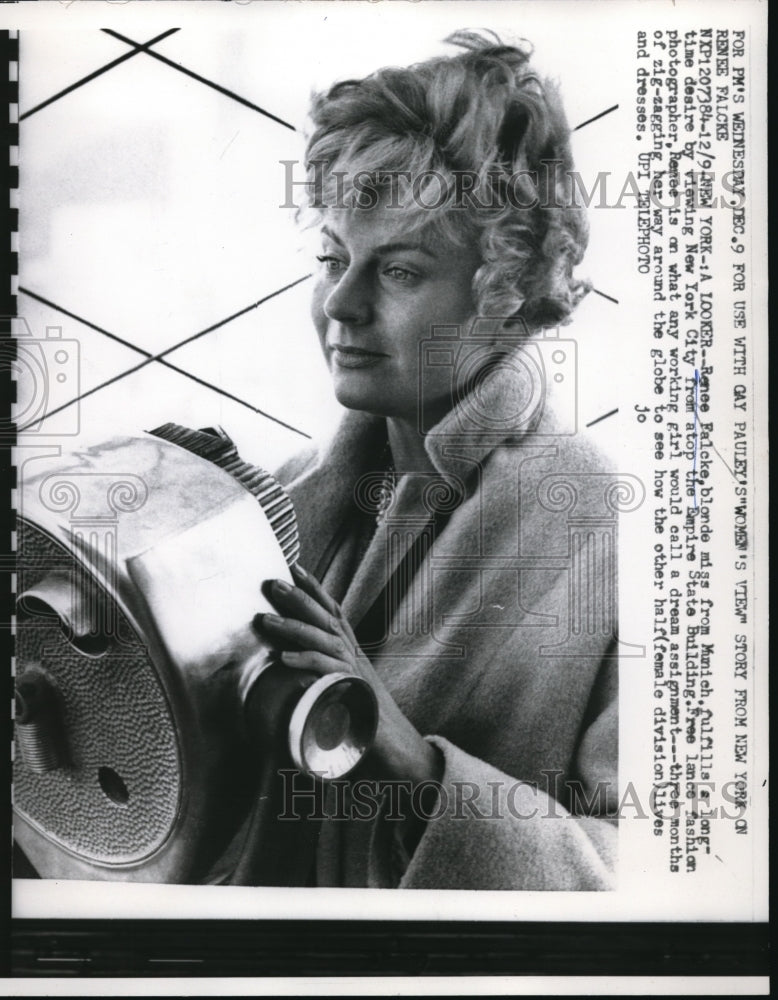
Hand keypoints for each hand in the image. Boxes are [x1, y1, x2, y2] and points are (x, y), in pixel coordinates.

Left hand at [255, 564, 441, 789]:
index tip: (295, 568)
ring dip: (294, 627)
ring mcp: (359, 676)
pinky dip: (307, 663)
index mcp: (354, 655)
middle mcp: (357, 659)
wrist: (404, 757)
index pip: (335, 613)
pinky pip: (330, 674)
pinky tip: (284, 659)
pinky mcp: (358, 697)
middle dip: (300, 598)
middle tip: (272, 582)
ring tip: (265, 619)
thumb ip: (325, 681)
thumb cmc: (370, 730)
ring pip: (326, 641)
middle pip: (328, 619)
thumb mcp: (346, 695)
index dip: (316, 589)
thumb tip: (297, 680)